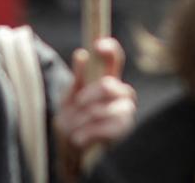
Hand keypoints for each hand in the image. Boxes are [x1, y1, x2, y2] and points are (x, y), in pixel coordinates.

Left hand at [55, 38, 136, 160]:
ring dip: (82, 120)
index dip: (110, 49)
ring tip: (74, 130)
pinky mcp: (124, 129)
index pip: (115, 59)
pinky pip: (106, 127)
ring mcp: (125, 110)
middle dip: (86, 97)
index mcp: (108, 80)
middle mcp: (121, 92)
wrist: (73, 149)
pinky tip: (79, 138)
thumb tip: (82, 54)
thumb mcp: (69, 98)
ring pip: (102, 109)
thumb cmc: (73, 119)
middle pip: (108, 85)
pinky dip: (88, 133)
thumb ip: (77, 78)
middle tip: (76, 105)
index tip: (98, 46)